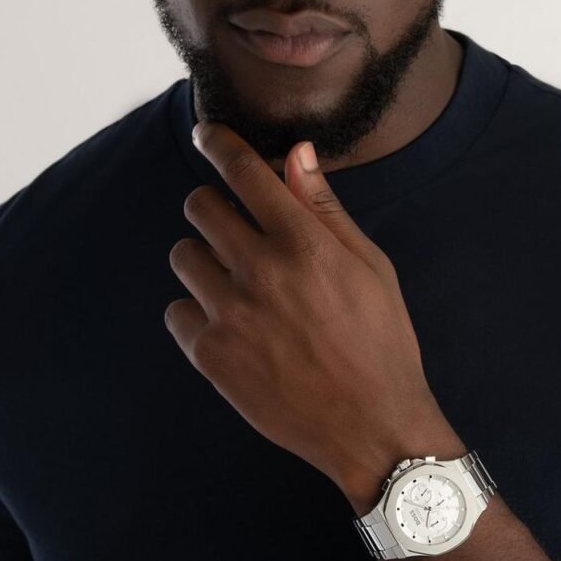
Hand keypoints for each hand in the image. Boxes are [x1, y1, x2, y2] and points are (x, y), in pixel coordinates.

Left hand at [164, 122, 443, 496]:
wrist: (372, 426)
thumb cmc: (382, 343)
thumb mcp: (372, 269)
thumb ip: (326, 210)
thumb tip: (296, 155)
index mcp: (305, 245)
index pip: (243, 172)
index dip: (218, 143)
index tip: (206, 134)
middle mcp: (261, 272)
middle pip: (199, 206)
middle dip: (214, 207)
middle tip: (236, 231)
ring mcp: (230, 315)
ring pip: (183, 256)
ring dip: (206, 260)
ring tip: (239, 288)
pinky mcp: (211, 356)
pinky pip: (177, 311)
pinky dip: (198, 312)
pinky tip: (233, 329)